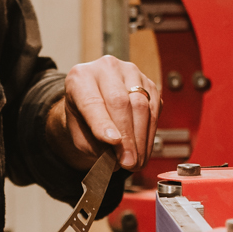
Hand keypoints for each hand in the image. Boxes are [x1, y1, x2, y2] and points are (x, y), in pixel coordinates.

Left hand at [49, 56, 160, 173]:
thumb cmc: (84, 119)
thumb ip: (94, 145)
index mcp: (80, 77)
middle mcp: (106, 69)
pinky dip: (149, 135)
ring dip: (141, 140)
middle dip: (127, 137)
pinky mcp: (148, 83)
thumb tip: (115, 157)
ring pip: (141, 106)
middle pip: (120, 102)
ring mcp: (130, 73)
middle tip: (128, 162)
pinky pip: (153, 110)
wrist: (94, 103)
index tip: (113, 143)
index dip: (103, 123)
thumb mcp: (78, 133)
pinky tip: (143, 151)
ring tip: (136, 162)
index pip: (92, 101)